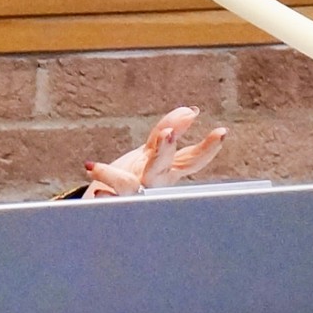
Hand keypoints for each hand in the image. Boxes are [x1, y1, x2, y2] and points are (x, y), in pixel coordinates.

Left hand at [83, 106, 226, 198]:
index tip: (221, 132)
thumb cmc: (134, 175)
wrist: (109, 202)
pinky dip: (99, 186)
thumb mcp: (151, 150)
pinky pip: (105, 195)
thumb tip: (191, 110)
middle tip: (168, 134)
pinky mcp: (113, 199)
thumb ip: (167, 130)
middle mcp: (153, 183)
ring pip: (128, 184)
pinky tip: (90, 170)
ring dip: (119, 175)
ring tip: (106, 160)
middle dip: (165, 151)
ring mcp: (133, 193)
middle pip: (161, 167)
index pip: (191, 159)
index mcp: (166, 170)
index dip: (208, 147)